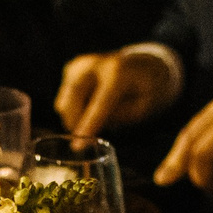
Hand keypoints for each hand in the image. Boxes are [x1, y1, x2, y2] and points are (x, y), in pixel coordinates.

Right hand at [55, 48, 179, 140]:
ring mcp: (81, 64)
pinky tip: (88, 110)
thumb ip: (122, 117)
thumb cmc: (148, 89)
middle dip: (74, 123)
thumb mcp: (145, 106)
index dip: (88, 126)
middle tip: (81, 141)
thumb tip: (95, 126)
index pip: (99, 103)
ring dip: (73, 118)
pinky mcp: (72, 69)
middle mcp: (95, 64)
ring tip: (92, 123)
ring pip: (64, 100)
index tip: (77, 147)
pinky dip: (72, 109)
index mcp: (118, 73)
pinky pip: (64, 97)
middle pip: (74, 97)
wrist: (144, 64)